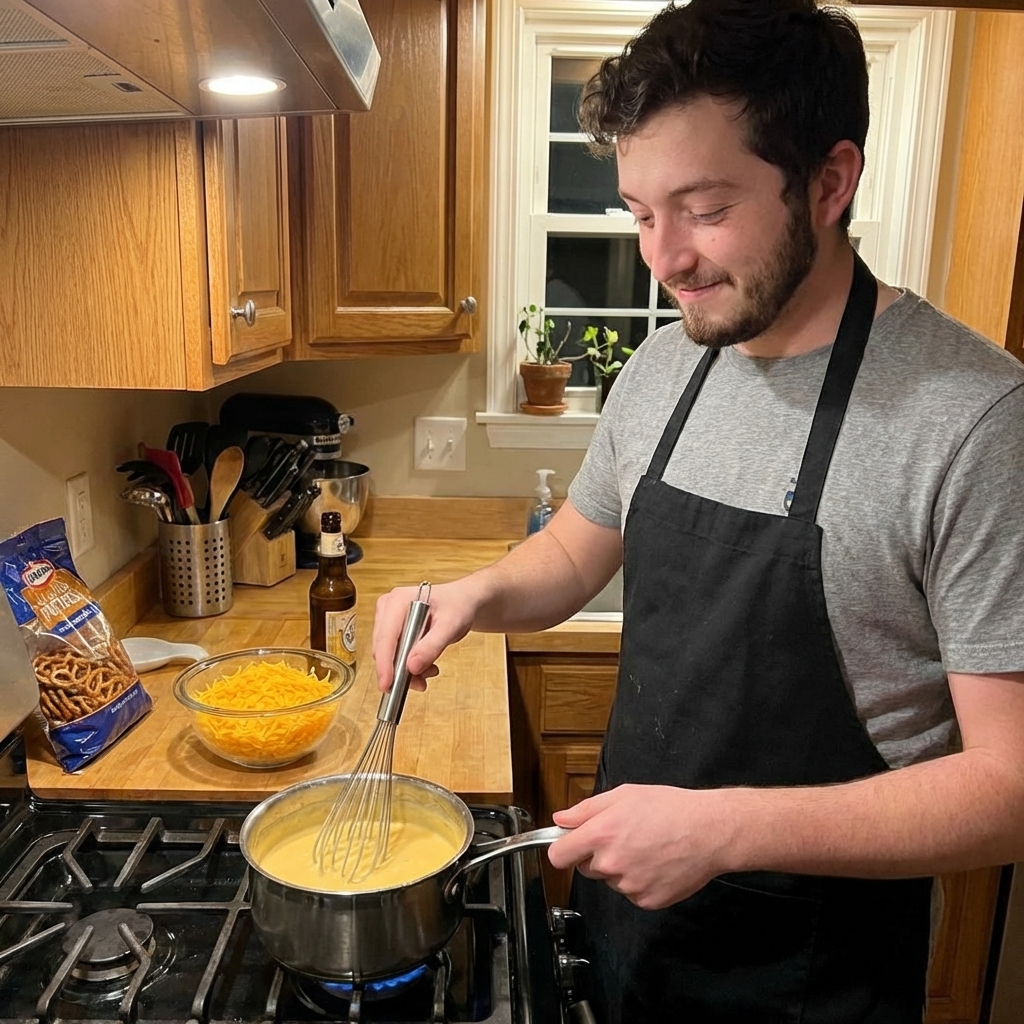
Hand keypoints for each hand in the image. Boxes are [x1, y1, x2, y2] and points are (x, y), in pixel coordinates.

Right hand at [372, 580, 482, 692]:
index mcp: (399, 601)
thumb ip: (431, 646)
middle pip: (383, 648)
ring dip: (407, 669)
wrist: (462, 602)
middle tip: (421, 683)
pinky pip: (394, 654)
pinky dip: (409, 665)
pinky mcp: (392, 629)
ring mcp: (388, 618)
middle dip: (400, 670)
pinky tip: (427, 666)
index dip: (384, 663)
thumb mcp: (451, 626)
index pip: (386, 637)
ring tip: (431, 671)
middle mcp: (388, 608)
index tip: (387, 685)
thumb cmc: (457, 607)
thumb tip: (411, 667)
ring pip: (388, 654)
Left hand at [549, 784, 736, 909]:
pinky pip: (632, 893)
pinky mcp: (647, 901)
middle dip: (598, 855)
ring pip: (611, 880)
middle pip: (586, 867)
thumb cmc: (669, 808)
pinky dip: (640, 881)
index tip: (570, 846)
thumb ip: (586, 809)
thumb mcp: (623, 795)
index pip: (558, 855)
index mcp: (601, 835)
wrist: (709, 831)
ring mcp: (629, 886)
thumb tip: (561, 819)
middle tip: (624, 837)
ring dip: (621, 868)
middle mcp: (611, 864)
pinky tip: (657, 863)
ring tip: (647, 847)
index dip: (563, 849)